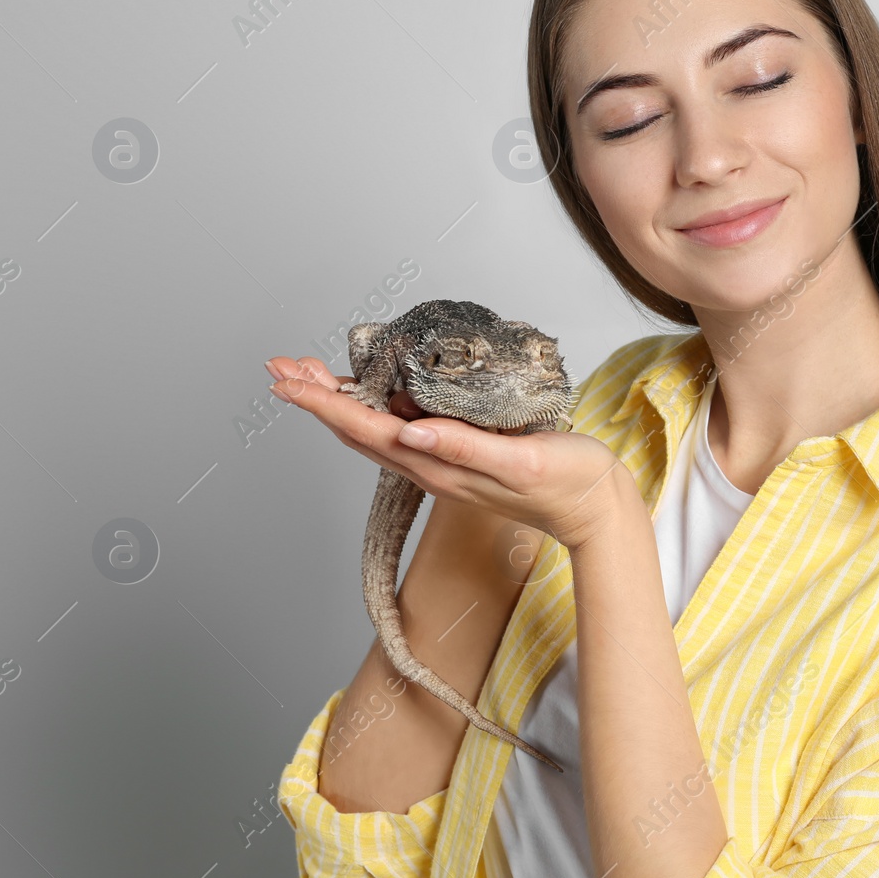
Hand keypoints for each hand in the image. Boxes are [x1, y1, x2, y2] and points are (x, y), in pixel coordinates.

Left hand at [263, 356, 633, 550]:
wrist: (596, 510)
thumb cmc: (568, 482)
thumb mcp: (522, 460)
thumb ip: (466, 447)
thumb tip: (410, 431)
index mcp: (438, 465)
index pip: (365, 429)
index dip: (321, 403)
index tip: (287, 380)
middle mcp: (431, 465)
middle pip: (356, 430)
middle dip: (315, 398)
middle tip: (282, 367)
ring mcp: (443, 463)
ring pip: (374, 430)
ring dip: (338, 402)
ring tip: (310, 375)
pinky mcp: (460, 455)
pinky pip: (403, 429)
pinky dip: (376, 406)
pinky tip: (377, 390)